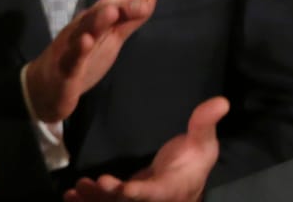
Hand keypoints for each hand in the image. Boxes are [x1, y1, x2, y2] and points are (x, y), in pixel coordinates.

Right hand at [25, 0, 156, 123]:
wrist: (46, 87)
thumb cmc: (81, 59)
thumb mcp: (109, 38)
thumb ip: (127, 19)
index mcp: (90, 24)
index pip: (108, 6)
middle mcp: (79, 32)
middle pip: (97, 16)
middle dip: (117, 7)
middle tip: (140, 3)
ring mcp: (70, 50)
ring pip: (82, 33)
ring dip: (96, 21)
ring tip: (111, 12)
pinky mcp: (65, 71)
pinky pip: (71, 60)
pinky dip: (77, 51)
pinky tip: (85, 42)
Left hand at [64, 96, 227, 201]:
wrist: (186, 180)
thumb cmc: (193, 160)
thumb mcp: (203, 143)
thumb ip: (204, 123)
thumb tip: (221, 100)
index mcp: (171, 188)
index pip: (153, 192)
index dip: (136, 192)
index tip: (117, 185)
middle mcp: (154, 199)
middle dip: (106, 197)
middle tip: (84, 185)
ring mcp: (139, 201)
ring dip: (94, 200)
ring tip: (74, 191)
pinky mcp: (126, 200)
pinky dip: (90, 201)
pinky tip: (71, 196)